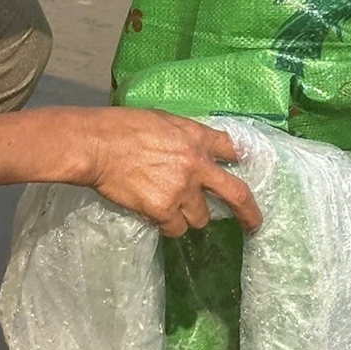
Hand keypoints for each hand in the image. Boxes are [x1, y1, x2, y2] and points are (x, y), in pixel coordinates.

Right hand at [80, 108, 261, 235]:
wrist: (96, 145)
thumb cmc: (121, 127)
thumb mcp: (162, 121)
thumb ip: (185, 137)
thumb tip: (196, 149)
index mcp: (197, 137)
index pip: (233, 149)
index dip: (244, 160)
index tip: (250, 169)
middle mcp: (196, 165)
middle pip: (237, 194)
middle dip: (249, 213)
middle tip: (254, 225)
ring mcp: (181, 190)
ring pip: (201, 218)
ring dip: (189, 216)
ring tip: (168, 206)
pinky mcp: (163, 210)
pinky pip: (175, 229)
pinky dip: (166, 225)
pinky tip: (152, 213)